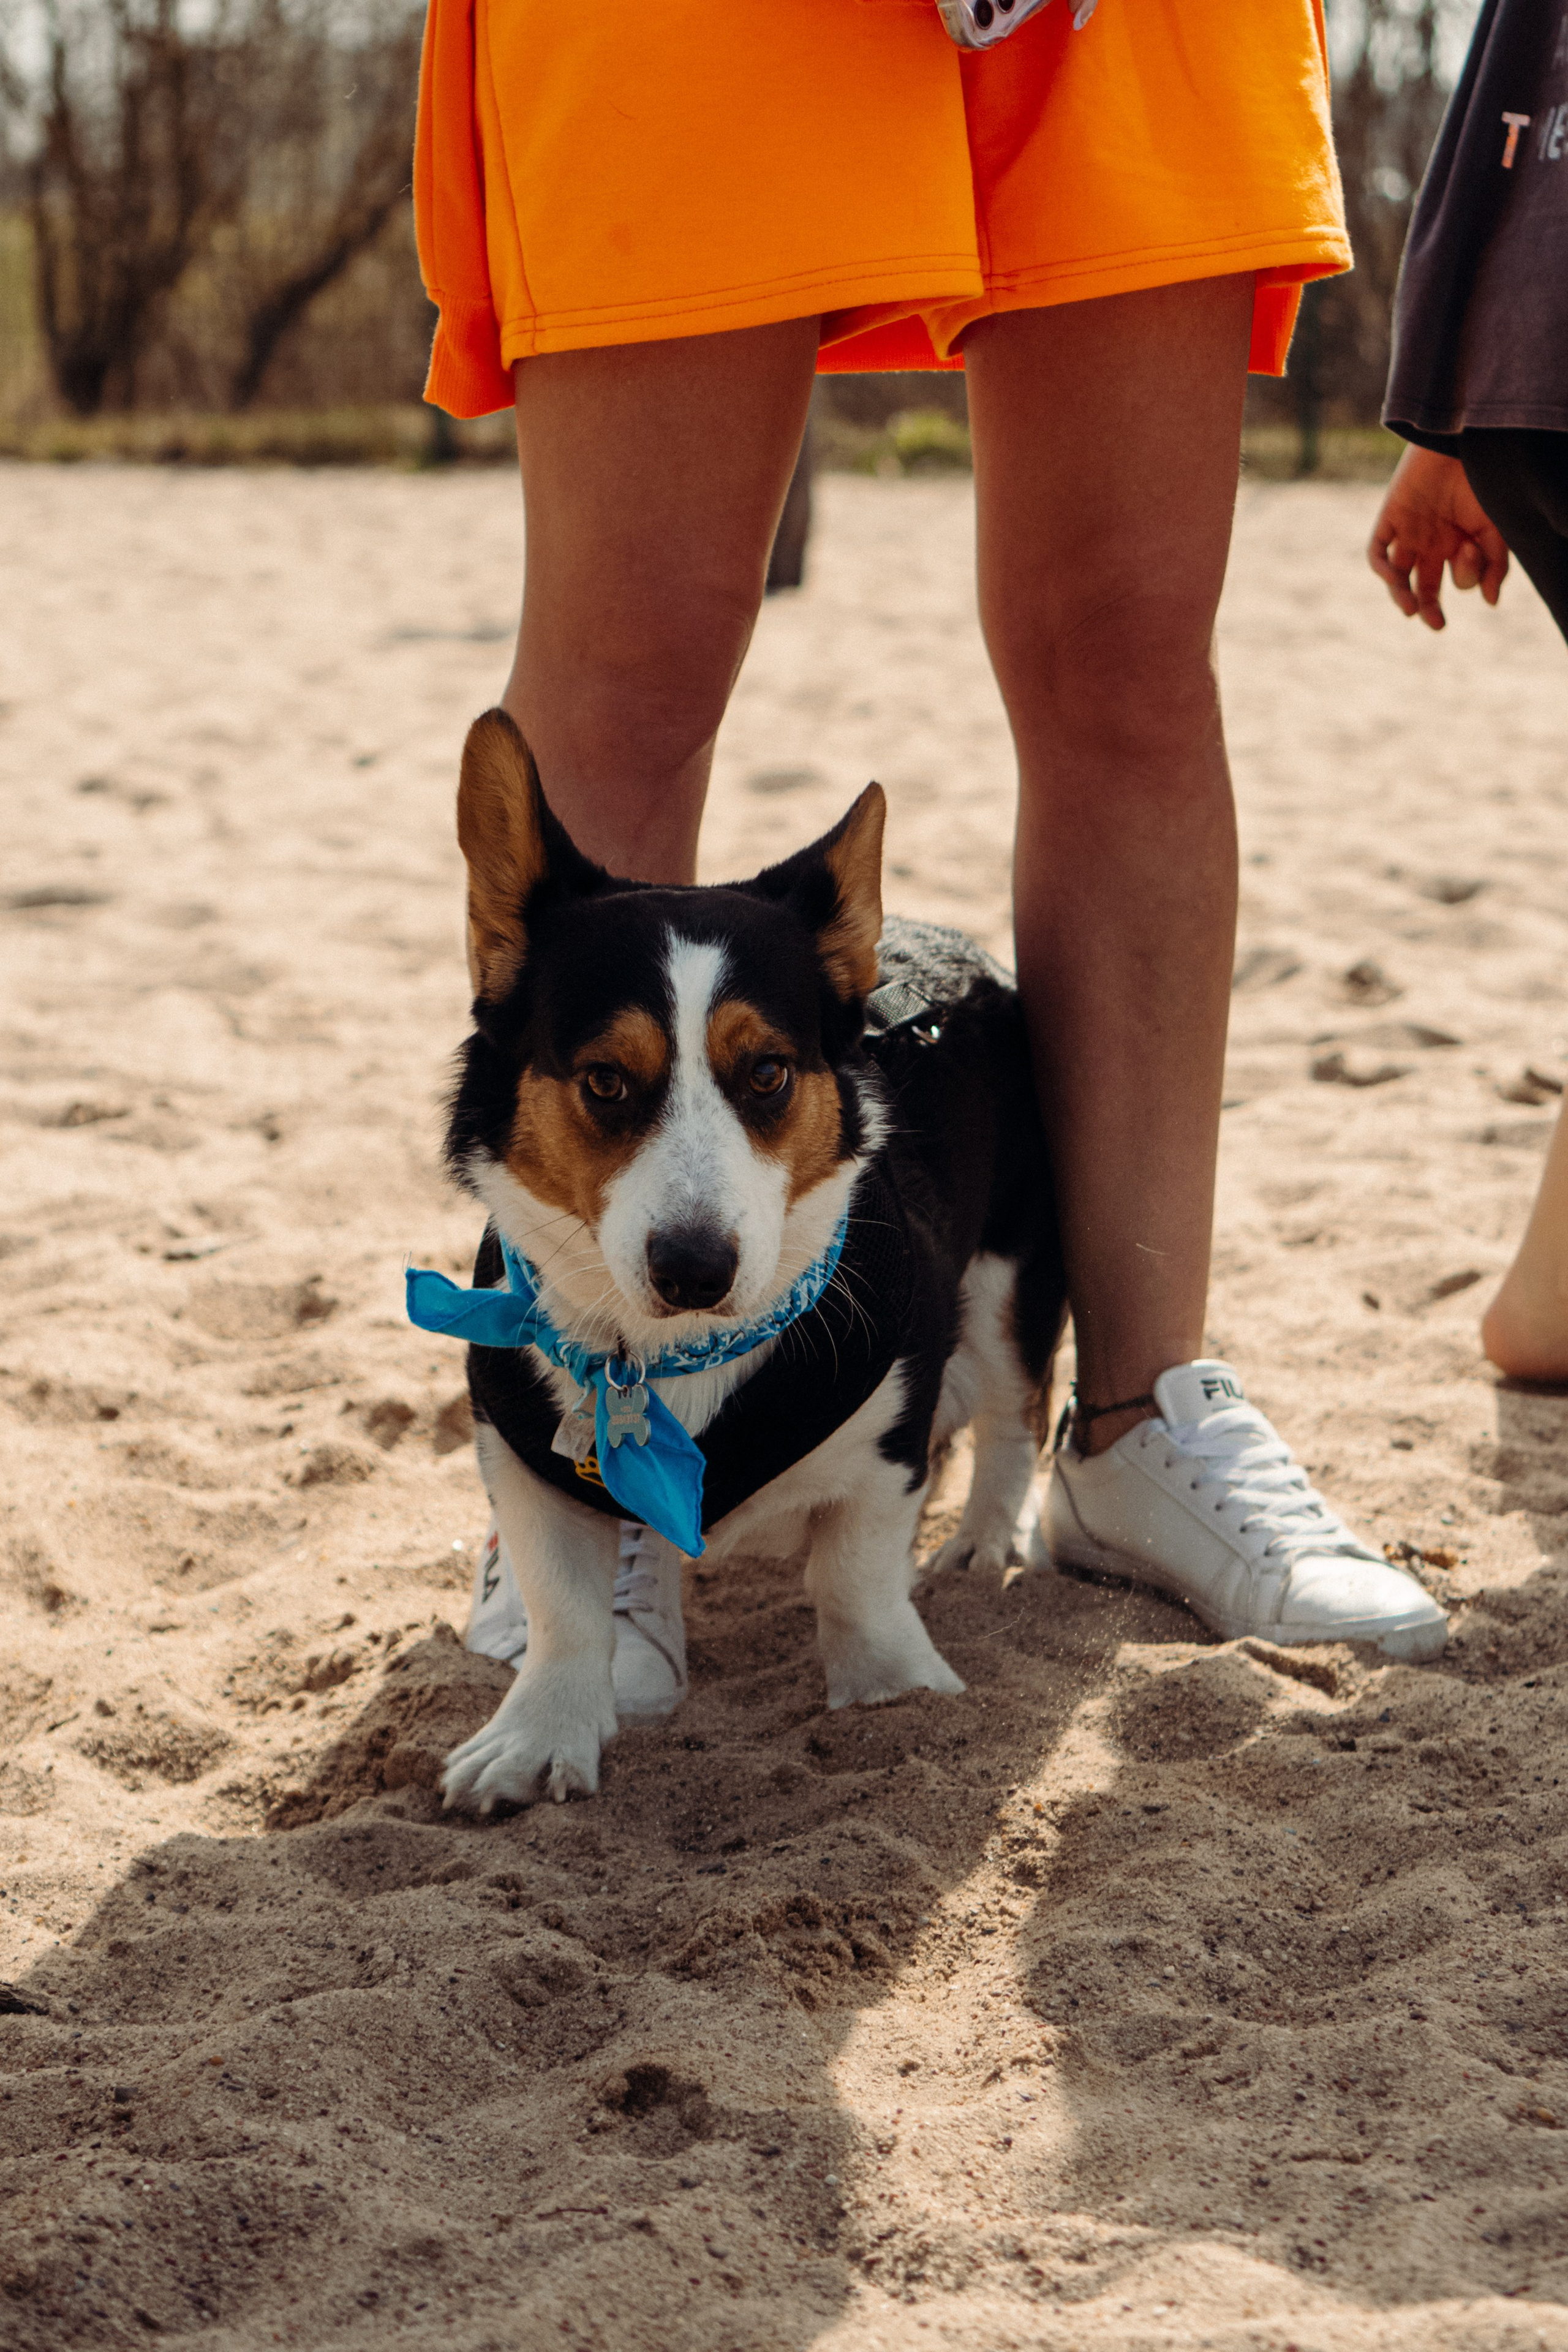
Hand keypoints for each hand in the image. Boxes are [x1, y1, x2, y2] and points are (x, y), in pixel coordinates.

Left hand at [1368, 443, 1508, 630]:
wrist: (1459, 441)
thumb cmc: (1483, 480)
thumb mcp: (1496, 526)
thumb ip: (1495, 564)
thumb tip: (1490, 602)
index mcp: (1459, 547)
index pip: (1459, 580)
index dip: (1467, 575)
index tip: (1473, 551)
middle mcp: (1431, 545)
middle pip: (1423, 588)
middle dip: (1428, 609)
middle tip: (1436, 623)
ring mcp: (1408, 533)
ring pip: (1397, 577)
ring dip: (1401, 596)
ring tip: (1410, 609)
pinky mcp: (1389, 519)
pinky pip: (1377, 552)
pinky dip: (1382, 568)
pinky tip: (1395, 576)